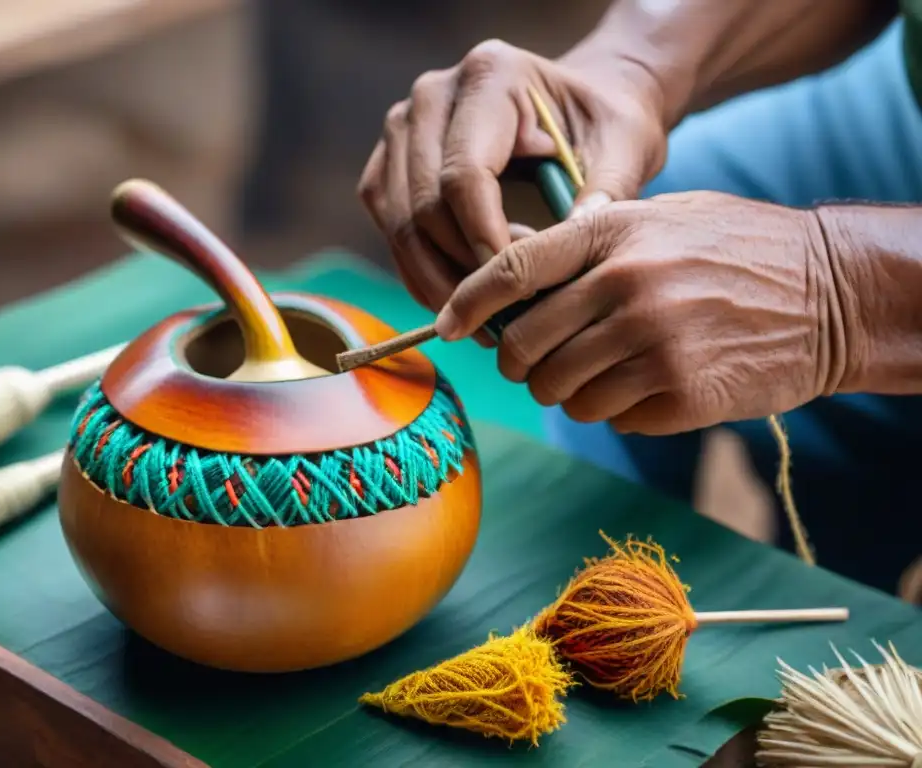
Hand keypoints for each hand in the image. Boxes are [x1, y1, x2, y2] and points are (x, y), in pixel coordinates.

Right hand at [357, 38, 669, 317]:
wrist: (580, 106)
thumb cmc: (605, 124)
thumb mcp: (627, 146)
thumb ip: (607, 192)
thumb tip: (570, 250)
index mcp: (490, 75)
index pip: (465, 174)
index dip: (484, 241)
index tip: (519, 289)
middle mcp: (432, 95)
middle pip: (424, 205)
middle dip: (462, 271)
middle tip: (506, 315)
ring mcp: (402, 128)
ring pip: (399, 224)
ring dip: (437, 280)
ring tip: (487, 316)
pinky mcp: (389, 163)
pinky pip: (390, 229)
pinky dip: (420, 272)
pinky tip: (463, 298)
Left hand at [433, 192, 842, 434]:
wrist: (829, 294)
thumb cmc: (735, 251)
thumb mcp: (663, 218)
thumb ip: (591, 241)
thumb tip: (515, 277)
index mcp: (613, 235)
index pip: (510, 270)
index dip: (465, 304)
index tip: (444, 326)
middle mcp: (625, 287)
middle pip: (521, 347)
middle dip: (518, 363)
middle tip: (533, 362)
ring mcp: (653, 343)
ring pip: (559, 392)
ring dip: (565, 391)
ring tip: (599, 372)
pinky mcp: (679, 394)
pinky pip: (607, 417)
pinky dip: (612, 409)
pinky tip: (645, 385)